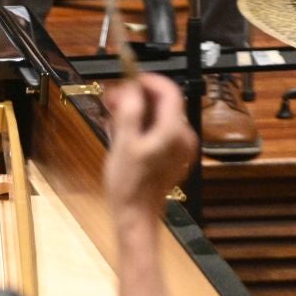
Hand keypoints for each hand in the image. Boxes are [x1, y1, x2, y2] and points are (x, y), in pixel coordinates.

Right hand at [102, 75, 197, 213]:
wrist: (136, 215)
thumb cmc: (128, 182)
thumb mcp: (123, 144)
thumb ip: (129, 111)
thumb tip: (130, 88)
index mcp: (173, 131)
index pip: (169, 91)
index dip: (148, 81)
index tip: (126, 80)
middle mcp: (183, 136)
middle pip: (164, 104)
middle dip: (138, 97)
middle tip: (111, 99)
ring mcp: (181, 148)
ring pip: (161, 117)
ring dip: (138, 112)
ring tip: (112, 117)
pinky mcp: (174, 156)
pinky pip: (160, 132)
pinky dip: (143, 126)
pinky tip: (123, 133)